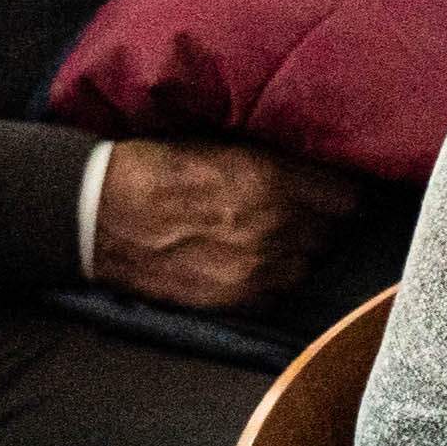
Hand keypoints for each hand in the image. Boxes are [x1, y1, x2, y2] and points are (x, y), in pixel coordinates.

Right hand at [90, 142, 364, 317]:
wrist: (99, 214)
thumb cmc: (158, 168)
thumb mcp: (224, 145)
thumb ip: (277, 162)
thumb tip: (318, 169)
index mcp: (273, 181)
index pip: (347, 198)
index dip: (344, 196)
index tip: (339, 195)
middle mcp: (273, 228)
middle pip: (332, 234)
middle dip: (324, 224)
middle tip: (308, 215)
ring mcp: (255, 269)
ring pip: (309, 265)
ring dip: (301, 253)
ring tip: (279, 240)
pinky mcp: (234, 300)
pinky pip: (279, 292)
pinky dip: (274, 279)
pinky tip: (256, 263)